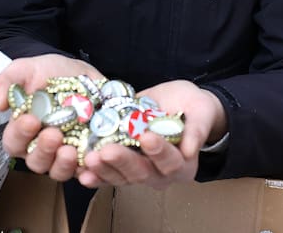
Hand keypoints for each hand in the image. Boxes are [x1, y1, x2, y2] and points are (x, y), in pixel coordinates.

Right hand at [0, 55, 103, 181]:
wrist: (83, 73)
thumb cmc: (50, 74)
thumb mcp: (25, 70)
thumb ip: (5, 83)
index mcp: (23, 130)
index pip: (14, 142)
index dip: (20, 135)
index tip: (30, 119)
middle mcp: (42, 146)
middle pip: (36, 162)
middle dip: (43, 150)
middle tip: (53, 134)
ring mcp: (65, 153)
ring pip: (59, 171)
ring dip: (63, 164)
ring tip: (70, 150)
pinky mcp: (88, 156)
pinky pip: (88, 171)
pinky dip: (89, 172)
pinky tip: (91, 163)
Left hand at [77, 80, 226, 189]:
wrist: (178, 106)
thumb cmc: (193, 108)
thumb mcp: (201, 111)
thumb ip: (196, 129)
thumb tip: (190, 150)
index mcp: (183, 165)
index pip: (171, 162)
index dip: (159, 152)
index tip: (147, 137)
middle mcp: (160, 174)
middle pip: (141, 173)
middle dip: (123, 161)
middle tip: (107, 150)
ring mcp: (138, 171)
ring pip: (120, 176)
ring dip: (103, 169)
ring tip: (89, 159)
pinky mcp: (120, 165)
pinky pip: (106, 174)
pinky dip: (93, 173)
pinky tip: (80, 170)